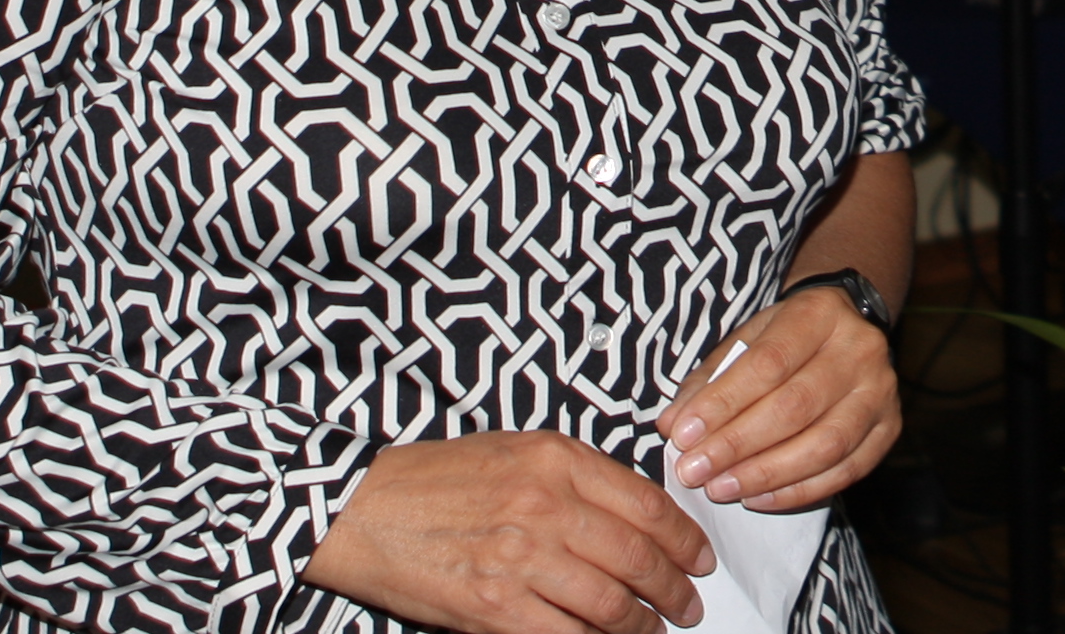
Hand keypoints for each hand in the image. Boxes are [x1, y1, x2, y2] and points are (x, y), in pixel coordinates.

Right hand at [302, 432, 711, 633]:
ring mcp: (521, 560)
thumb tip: (639, 517)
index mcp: (556, 460)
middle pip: (638, 558)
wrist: (365, 510)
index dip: (685, 538)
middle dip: (674, 589)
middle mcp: (545, 507)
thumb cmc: (439, 478)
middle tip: (689, 603)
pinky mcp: (494, 609)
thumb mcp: (517, 449)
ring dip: (642, 625)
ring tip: (653, 630)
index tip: (700, 557)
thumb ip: (579, 476)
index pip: (647, 504)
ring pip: (610, 605)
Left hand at [661, 283, 900, 513]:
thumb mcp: (747, 339)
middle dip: (738, 445)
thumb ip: (709, 380)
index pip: (768, 363)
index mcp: (820, 313)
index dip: (723, 404)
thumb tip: (672, 425)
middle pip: (796, 406)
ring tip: (721, 488)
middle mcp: (860, 349)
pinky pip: (846, 470)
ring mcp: (881, 391)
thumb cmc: (786, 338)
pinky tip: (758, 498)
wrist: (848, 328)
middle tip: (694, 472)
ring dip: (766, 474)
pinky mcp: (890, 428)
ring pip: (824, 444)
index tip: (682, 435)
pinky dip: (798, 491)